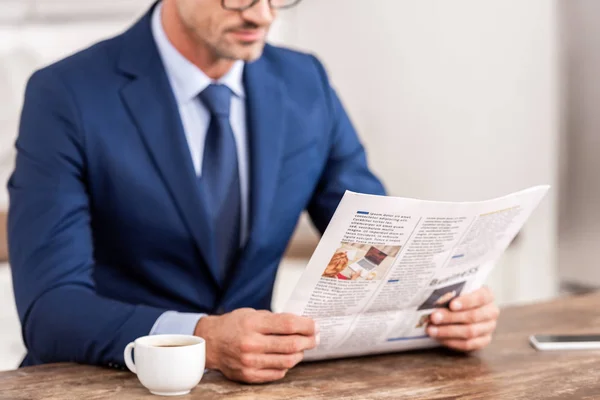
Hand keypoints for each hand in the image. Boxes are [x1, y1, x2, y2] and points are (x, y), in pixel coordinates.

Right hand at [194, 308, 317, 382]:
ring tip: (303, 347)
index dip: (306, 325)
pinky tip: (287, 358)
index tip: (315, 325)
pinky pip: (277, 373)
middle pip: (291, 344)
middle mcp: (251, 343)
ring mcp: (250, 362)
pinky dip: (287, 365)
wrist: (210, 343)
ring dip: (300, 354)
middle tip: (315, 337)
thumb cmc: (233, 325)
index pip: (288, 324)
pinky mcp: (249, 375)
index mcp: (253, 323)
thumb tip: (301, 323)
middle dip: (309, 340)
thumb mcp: (252, 314)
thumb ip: (275, 319)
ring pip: (287, 361)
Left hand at [426, 286, 498, 351]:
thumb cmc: (457, 297)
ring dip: (448, 331)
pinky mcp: (483, 341)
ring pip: (470, 332)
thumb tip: (435, 300)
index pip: (481, 297)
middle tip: (434, 317)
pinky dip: (451, 342)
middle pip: (473, 316)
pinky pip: (468, 344)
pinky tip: (439, 338)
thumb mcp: (456, 291)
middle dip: (451, 317)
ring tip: (431, 330)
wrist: (463, 309)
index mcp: (487, 295)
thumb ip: (449, 293)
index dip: (466, 302)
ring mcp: (489, 328)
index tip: (451, 305)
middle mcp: (491, 312)